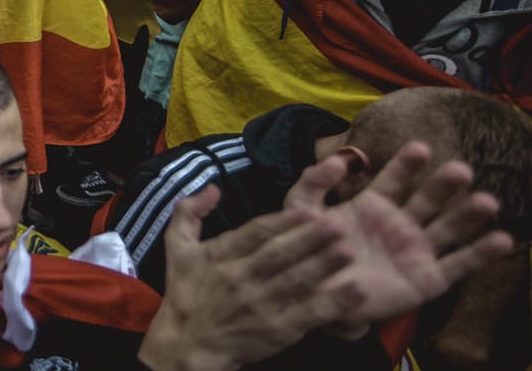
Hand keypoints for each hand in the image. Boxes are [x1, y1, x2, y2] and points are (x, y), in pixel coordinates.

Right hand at [138, 187, 362, 370]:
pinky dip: (334, 302)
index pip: (256, 233)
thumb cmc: (186, 293)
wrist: (189, 344)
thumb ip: (189, 212)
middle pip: (280, 254)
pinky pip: (309, 313)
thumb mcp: (177, 248)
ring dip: (324, 265)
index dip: (284, 221)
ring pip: (296, 281)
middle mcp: (241, 278)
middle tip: (338, 224)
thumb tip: (213, 187)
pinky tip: (355, 291)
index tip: (310, 209)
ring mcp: (260, 305)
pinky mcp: (278, 330)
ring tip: (349, 251)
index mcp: (221, 255)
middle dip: (310, 238)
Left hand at [284, 142, 512, 338]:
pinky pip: (458, 265)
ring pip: (447, 228)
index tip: (420, 147)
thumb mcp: (301, 212)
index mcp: (373, 205)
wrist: (314, 296)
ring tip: (487, 201)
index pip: (395, 178)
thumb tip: (339, 160)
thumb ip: (313, 183)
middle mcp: (400, 225)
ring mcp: (416, 251)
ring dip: (468, 214)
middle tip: (460, 169)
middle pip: (427, 199)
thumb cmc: (308, 251)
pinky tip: (503, 239)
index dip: (407, 163)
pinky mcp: (428, 280)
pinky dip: (481, 254)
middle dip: (444, 184)